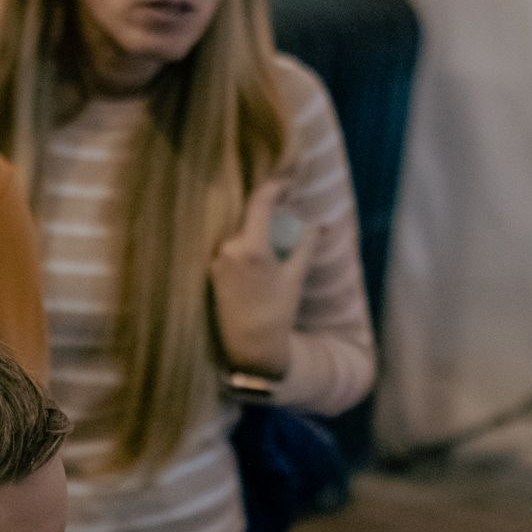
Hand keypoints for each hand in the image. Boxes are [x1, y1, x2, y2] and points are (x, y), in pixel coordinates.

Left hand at [209, 177, 318, 377]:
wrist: (251, 346)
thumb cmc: (277, 312)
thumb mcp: (296, 276)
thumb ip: (306, 244)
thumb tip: (319, 223)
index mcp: (251, 247)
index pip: (260, 201)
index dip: (276, 187)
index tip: (288, 184)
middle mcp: (229, 248)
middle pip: (251, 217)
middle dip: (270, 215)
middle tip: (289, 220)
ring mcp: (217, 259)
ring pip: (242, 233)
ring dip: (259, 232)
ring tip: (277, 249)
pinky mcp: (212, 270)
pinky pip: (233, 248)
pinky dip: (248, 247)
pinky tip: (261, 265)